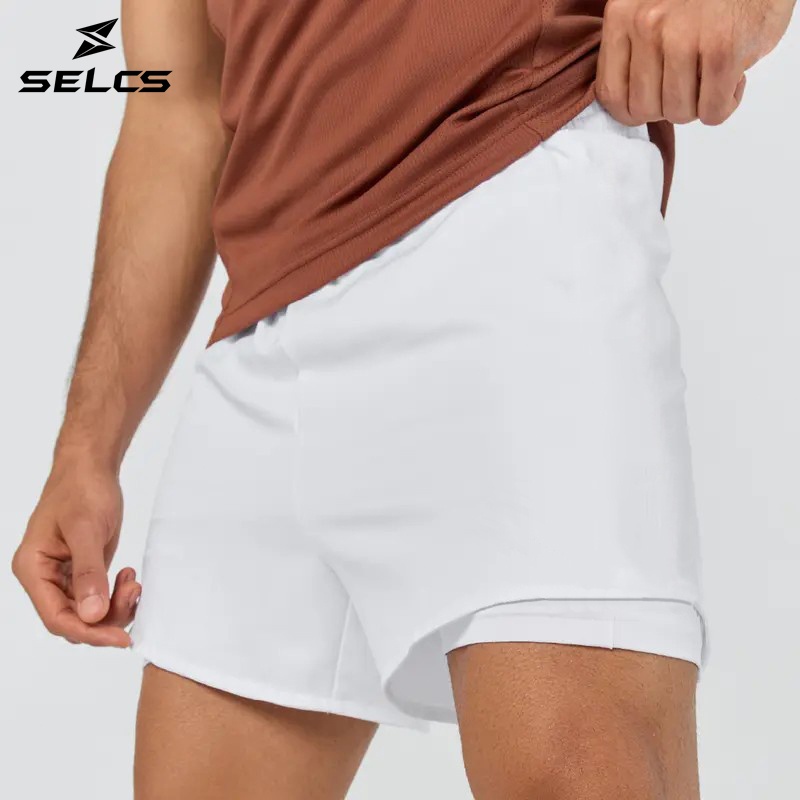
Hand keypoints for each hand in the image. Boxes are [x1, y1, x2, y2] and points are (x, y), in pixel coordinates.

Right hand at [12, 458, 139, 646]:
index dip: (89, 631)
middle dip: (106, 617)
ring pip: (88, 612)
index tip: (120, 638)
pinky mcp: (82, 571)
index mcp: (33, 568)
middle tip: (134, 594)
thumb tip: (92, 615)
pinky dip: (116, 594)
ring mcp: (63, 576)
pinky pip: (98, 598)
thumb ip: (88, 573)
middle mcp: (44, 577)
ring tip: (133, 581)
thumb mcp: (86, 529)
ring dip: (115, 605)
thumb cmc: (82, 490)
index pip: (57, 617)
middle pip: (73, 620)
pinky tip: (128, 576)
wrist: (91, 468)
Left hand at [596, 0, 795, 124]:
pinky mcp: (722, 49)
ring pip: (678, 112)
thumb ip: (633, 48)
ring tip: (713, 76)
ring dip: (699, 106)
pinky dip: (725, 104)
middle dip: (670, 108)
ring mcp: (683, 37)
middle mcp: (647, 24)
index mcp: (623, 14)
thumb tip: (629, 103)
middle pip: (644, 109)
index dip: (633, 110)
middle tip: (690, 86)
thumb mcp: (651, 7)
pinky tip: (733, 78)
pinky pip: (712, 110)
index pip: (610, 92)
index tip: (652, 103)